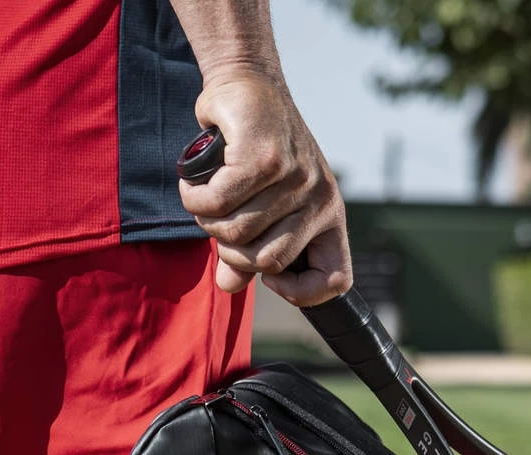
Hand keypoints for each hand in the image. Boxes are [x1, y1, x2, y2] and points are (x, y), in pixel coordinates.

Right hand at [178, 69, 351, 305]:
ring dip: (207, 221)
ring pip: (238, 233)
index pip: (337, 280)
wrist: (248, 85)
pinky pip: (219, 203)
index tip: (270, 277)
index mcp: (329, 218)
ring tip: (204, 200)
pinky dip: (196, 199)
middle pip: (269, 261)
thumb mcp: (262, 206)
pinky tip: (193, 186)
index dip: (302, 292)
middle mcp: (320, 200)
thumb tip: (228, 284)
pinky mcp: (264, 158)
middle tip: (218, 226)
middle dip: (232, 253)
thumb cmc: (257, 153)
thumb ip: (249, 250)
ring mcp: (295, 178)